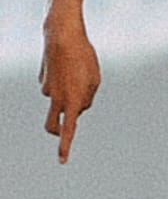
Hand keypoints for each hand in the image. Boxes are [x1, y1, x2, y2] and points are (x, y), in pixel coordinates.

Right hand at [40, 20, 100, 163]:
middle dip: (57, 133)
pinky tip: (68, 66)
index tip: (62, 161)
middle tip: (63, 131)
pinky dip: (63, 80)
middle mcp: (56, 98)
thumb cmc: (84, 59)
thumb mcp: (94, 81)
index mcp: (72, 101)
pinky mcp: (43, 80)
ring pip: (60, 101)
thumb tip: (76, 108)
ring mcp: (47, 89)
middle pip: (53, 125)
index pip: (69, 130)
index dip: (65, 146)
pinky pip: (57, 86)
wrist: (63, 37)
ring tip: (79, 74)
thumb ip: (87, 99)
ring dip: (68, 95)